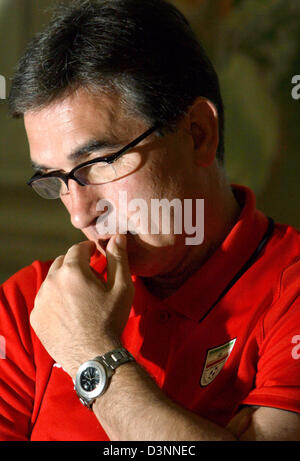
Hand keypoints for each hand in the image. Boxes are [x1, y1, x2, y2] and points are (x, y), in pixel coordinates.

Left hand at [30, 234, 133, 378]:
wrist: (93, 357)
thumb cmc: (110, 320)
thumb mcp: (121, 288)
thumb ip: (118, 259)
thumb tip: (118, 237)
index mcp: (73, 271)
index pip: (77, 249)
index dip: (88, 249)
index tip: (95, 254)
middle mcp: (52, 281)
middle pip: (62, 262)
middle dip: (76, 264)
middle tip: (90, 277)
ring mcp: (41, 300)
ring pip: (52, 280)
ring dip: (64, 281)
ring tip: (80, 295)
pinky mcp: (36, 316)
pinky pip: (45, 299)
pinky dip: (55, 299)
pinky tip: (69, 311)